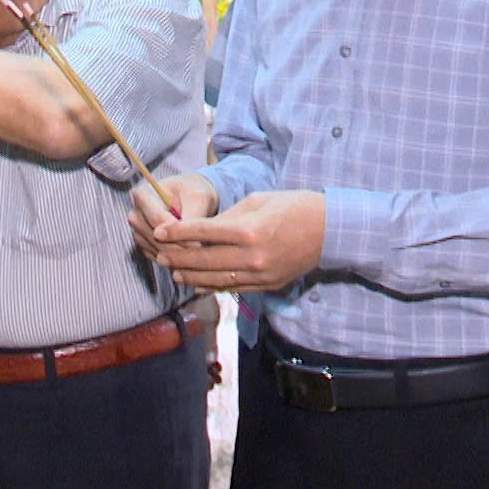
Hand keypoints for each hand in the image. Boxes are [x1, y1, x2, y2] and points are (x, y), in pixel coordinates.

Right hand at [127, 173, 218, 262]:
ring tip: (200, 250)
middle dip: (180, 247)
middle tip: (202, 251)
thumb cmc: (193, 192)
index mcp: (143, 195)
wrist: (191, 199)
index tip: (198, 243)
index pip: (157, 220)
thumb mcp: (199, 197)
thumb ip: (193, 218)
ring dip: (179, 255)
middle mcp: (136, 215)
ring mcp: (138, 232)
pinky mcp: (145, 246)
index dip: (178, 234)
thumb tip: (191, 242)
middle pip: (155, 239)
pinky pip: (160, 259)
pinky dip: (176, 259)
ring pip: (157, 251)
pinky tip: (191, 253)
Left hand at [147, 189, 324, 292]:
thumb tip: (204, 229)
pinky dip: (211, 286)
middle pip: (204, 259)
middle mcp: (252, 256)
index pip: (203, 233)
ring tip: (171, 269)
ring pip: (215, 278)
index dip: (177, 233)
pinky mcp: (266, 285)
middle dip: (177, 256)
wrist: (331, 231)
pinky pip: (232, 288)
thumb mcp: (259, 200)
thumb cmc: (295, 207)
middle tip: (157, 253)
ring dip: (190, 274)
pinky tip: (195, 282)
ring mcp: (260, 274)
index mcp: (249, 230)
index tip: (159, 231)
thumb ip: (229, 216)